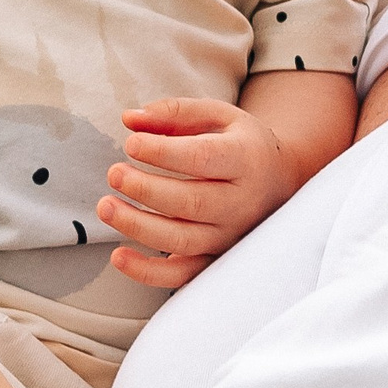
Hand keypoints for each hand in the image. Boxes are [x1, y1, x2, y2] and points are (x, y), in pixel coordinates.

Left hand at [100, 97, 300, 288]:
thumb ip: (176, 112)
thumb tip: (129, 119)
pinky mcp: (216, 259)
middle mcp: (241, 202)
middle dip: (146, 190)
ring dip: (139, 227)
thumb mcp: (218, 116)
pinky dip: (148, 273)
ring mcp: (229, 236)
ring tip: (106, 206)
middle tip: (114, 173)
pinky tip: (118, 256)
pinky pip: (182, 275)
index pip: (202, 158)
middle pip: (191, 202)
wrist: (281, 182)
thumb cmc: (241, 144)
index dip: (162, 152)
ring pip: (182, 241)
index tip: (131, 143)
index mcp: (244, 159)